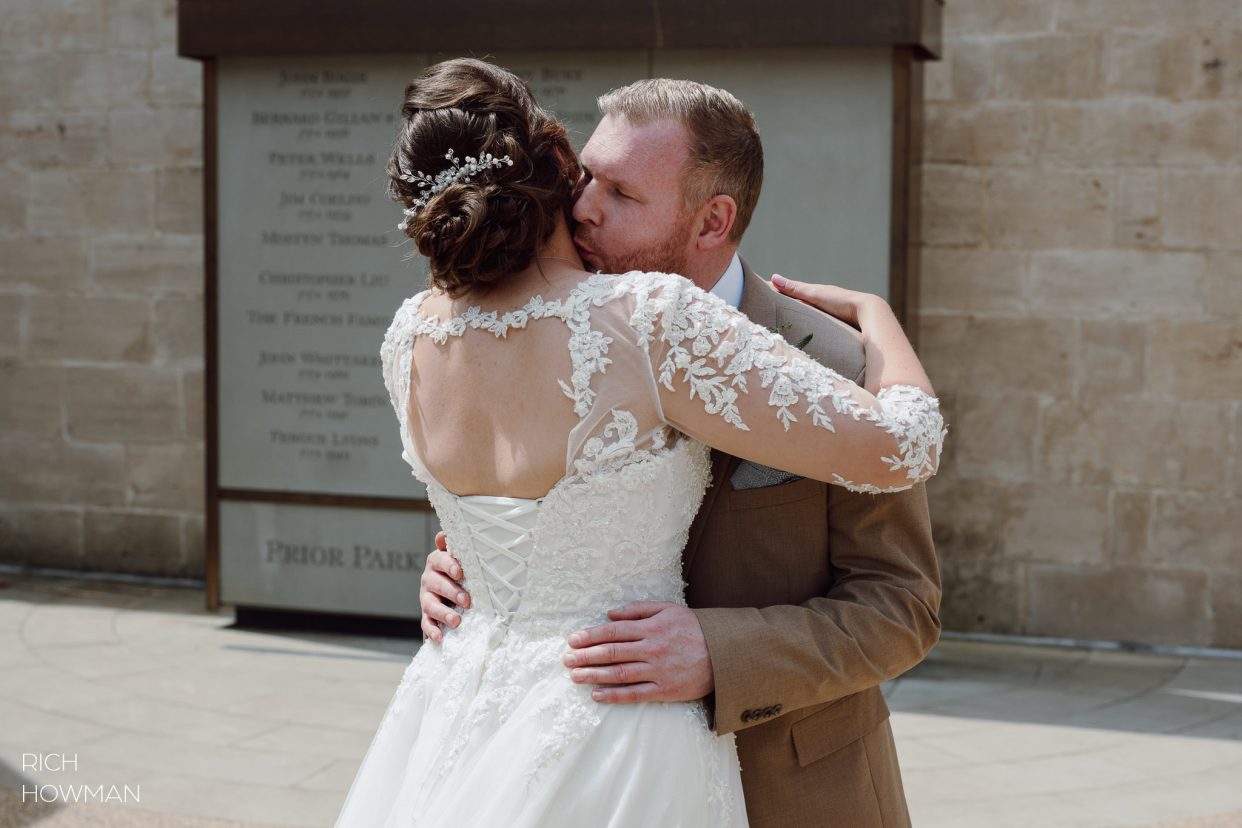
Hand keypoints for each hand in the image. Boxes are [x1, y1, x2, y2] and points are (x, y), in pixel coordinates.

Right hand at [419, 531, 470, 642]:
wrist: (450, 592)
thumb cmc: (460, 571)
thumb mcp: (459, 557)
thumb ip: (454, 546)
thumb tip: (444, 534)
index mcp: (437, 562)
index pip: (439, 560)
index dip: (449, 565)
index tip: (460, 572)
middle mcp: (429, 579)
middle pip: (437, 584)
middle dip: (452, 592)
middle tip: (467, 600)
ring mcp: (426, 598)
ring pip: (431, 605)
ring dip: (443, 613)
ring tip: (456, 621)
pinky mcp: (426, 615)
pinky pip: (426, 623)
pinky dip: (432, 630)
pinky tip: (439, 637)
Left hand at [563, 602, 713, 703]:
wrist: (725, 653)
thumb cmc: (694, 628)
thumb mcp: (669, 609)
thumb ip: (638, 609)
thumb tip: (610, 614)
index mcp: (651, 627)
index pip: (613, 631)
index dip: (591, 635)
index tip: (573, 640)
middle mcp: (652, 648)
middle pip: (611, 652)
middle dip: (586, 656)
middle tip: (566, 659)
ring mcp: (658, 670)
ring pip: (619, 673)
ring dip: (594, 675)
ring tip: (575, 676)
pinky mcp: (665, 690)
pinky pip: (635, 694)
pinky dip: (614, 695)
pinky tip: (597, 695)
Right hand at [770, 273, 876, 329]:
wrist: (867, 312)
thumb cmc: (840, 301)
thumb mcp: (814, 294)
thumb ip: (794, 289)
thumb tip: (772, 278)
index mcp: (819, 293)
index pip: (797, 292)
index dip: (784, 293)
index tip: (769, 295)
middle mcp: (826, 302)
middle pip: (806, 304)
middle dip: (793, 308)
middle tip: (774, 314)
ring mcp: (833, 314)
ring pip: (815, 316)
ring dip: (804, 320)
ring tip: (789, 329)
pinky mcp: (838, 326)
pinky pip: (822, 326)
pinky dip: (814, 328)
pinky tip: (810, 335)